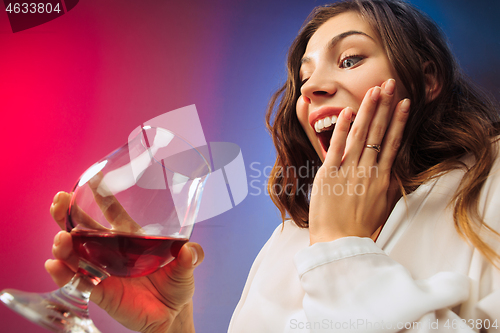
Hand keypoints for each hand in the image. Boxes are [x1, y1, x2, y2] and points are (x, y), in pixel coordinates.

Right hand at [46, 191, 201, 332]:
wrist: (171, 315)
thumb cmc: (177, 284)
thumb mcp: (187, 266)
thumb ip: (190, 256)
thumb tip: (190, 251)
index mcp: (131, 238)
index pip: (113, 212)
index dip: (101, 196)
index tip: (91, 178)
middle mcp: (112, 250)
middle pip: (84, 229)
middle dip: (68, 215)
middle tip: (59, 202)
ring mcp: (103, 270)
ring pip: (76, 253)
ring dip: (64, 245)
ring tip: (61, 238)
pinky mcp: (99, 291)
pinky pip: (78, 281)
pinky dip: (64, 274)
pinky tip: (54, 265)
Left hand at [308, 79, 409, 244]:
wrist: (339, 243)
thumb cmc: (360, 227)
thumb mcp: (381, 205)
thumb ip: (387, 184)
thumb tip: (392, 167)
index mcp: (382, 178)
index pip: (393, 143)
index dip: (398, 121)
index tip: (404, 103)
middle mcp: (368, 171)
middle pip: (379, 133)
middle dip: (385, 106)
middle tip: (390, 83)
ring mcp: (349, 171)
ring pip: (361, 135)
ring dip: (368, 111)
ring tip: (375, 90)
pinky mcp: (329, 175)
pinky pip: (336, 148)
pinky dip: (342, 129)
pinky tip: (347, 112)